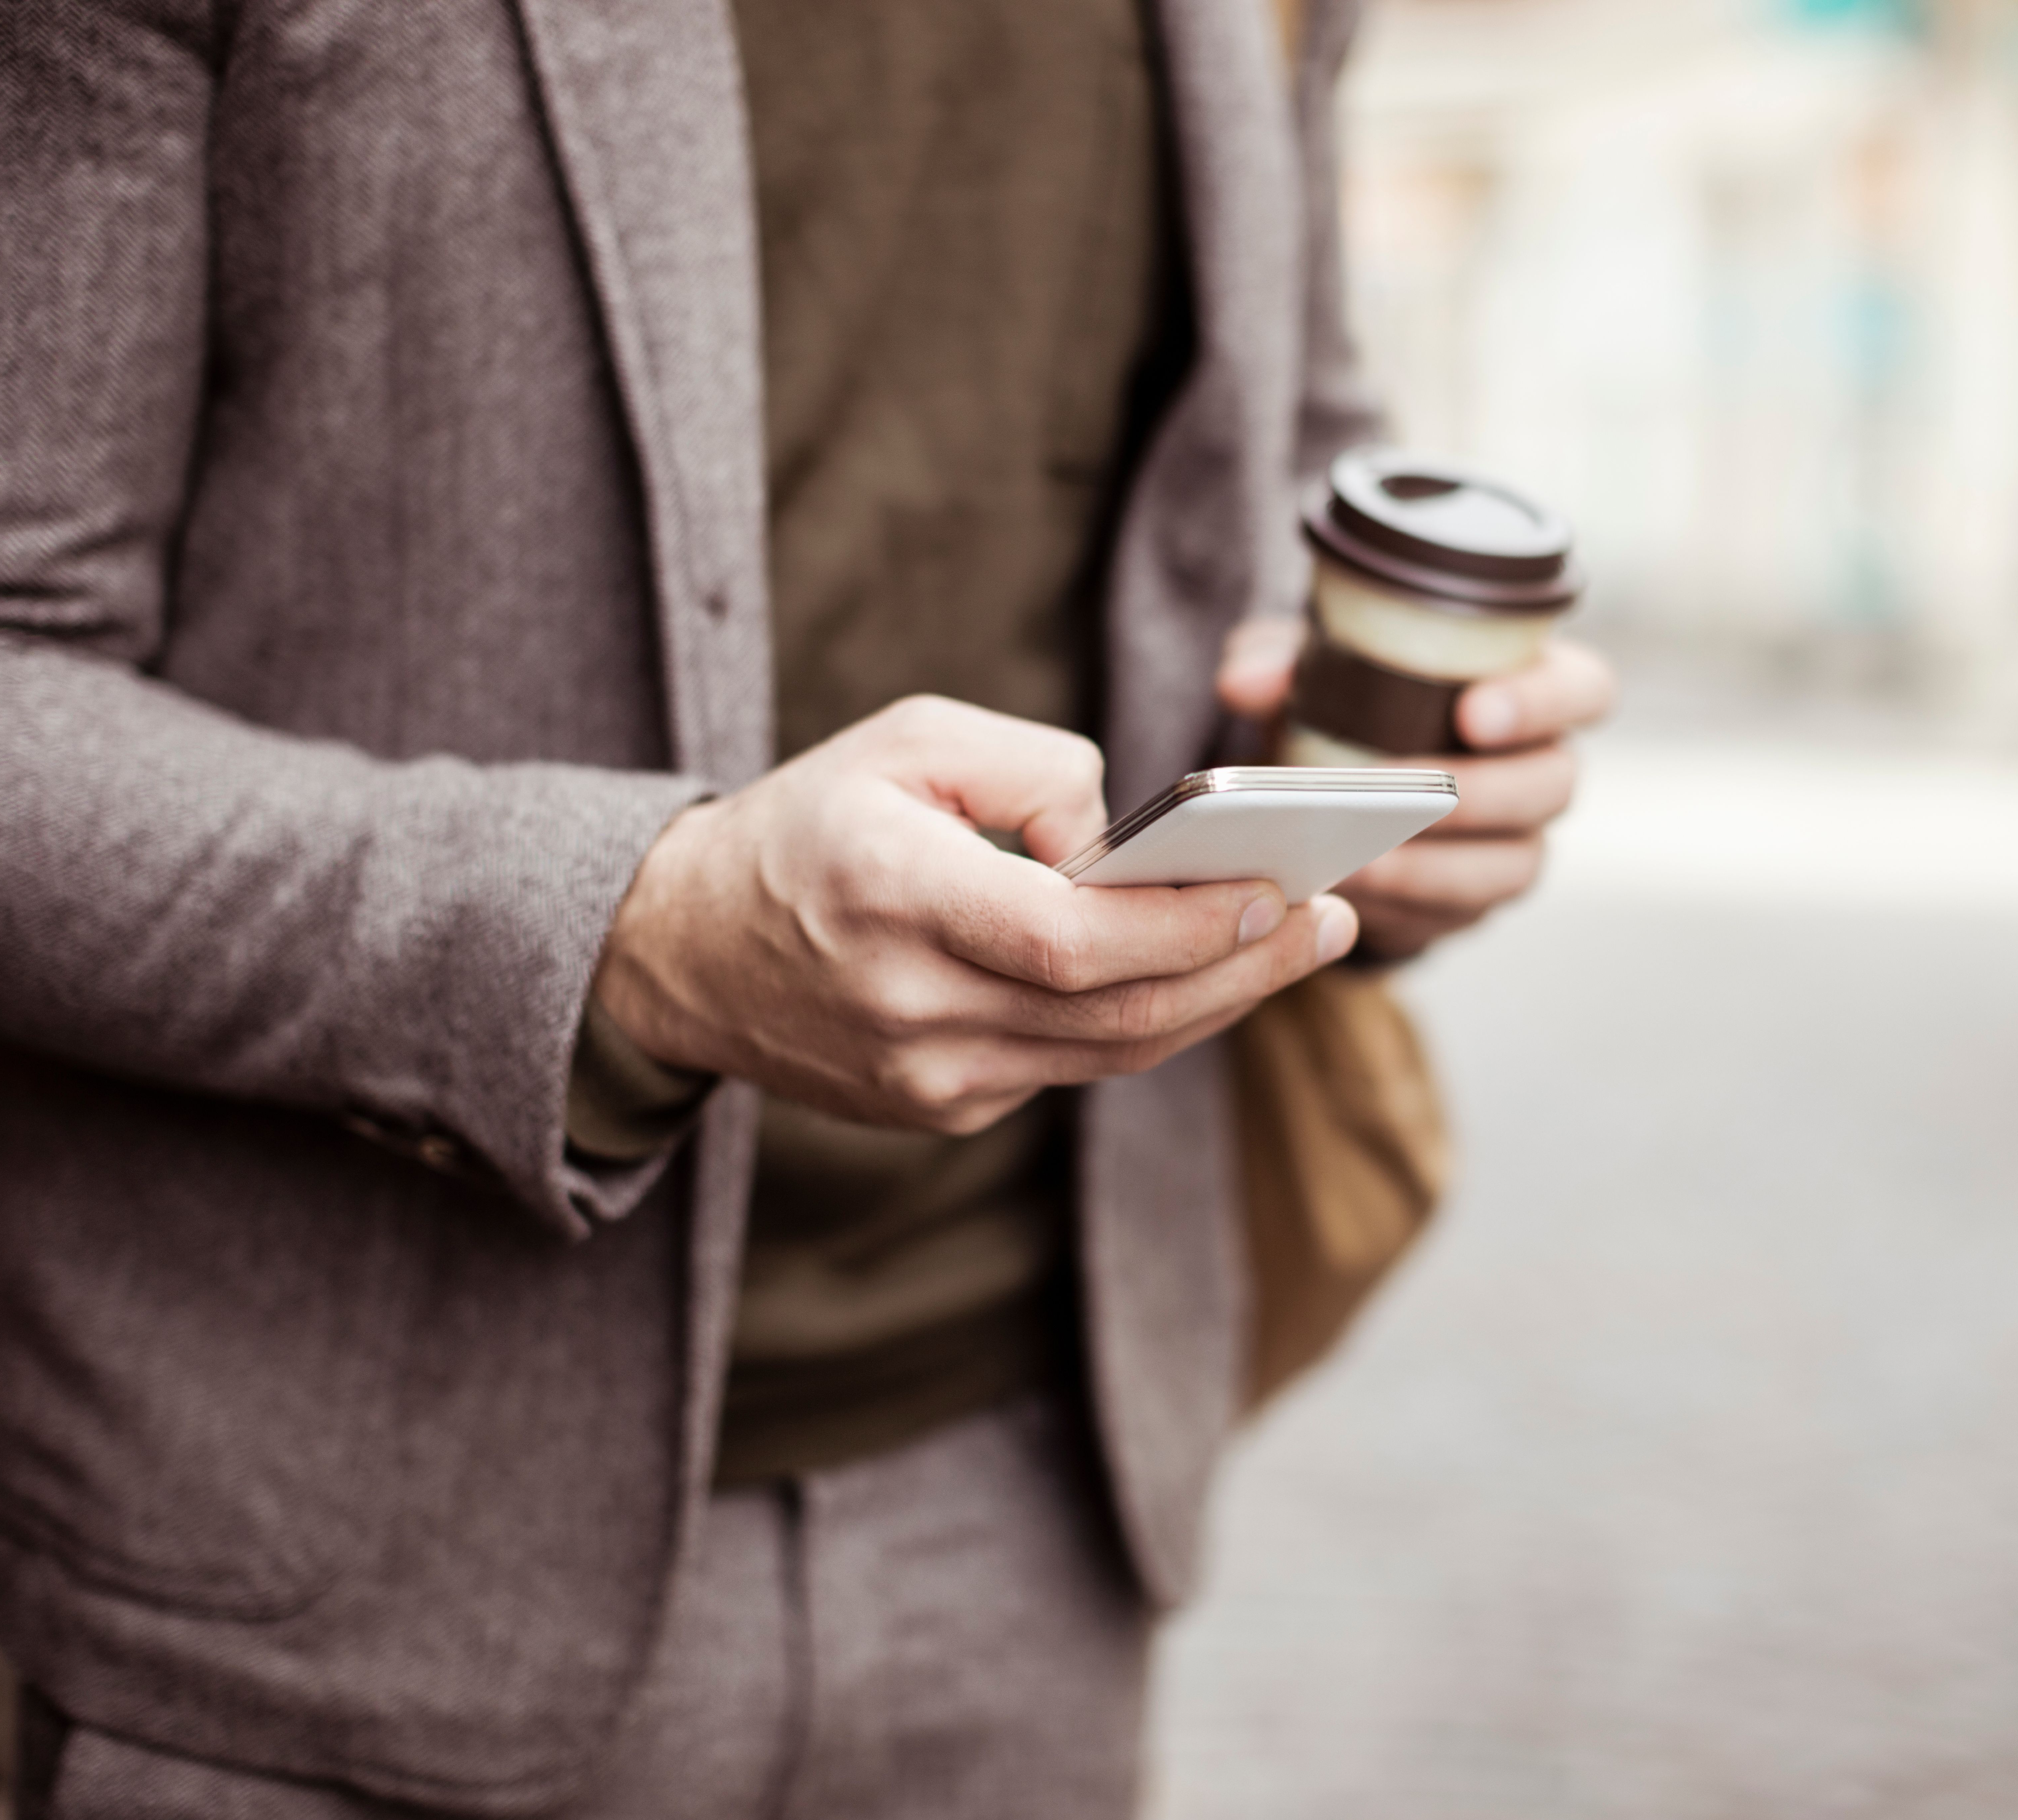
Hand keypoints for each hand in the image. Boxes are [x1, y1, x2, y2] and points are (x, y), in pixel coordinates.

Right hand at [593, 696, 1359, 1132]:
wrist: (683, 948)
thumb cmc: (810, 820)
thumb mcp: (908, 738)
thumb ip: (1034, 771)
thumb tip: (1125, 840)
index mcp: (892, 897)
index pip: (1071, 942)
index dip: (1187, 927)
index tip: (1279, 887)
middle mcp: (909, 1005)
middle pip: (1116, 1014)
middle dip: (1245, 968)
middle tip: (1334, 916)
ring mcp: (925, 1076)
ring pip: (1110, 1054)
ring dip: (1218, 1002)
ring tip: (1296, 943)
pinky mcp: (938, 1108)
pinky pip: (1069, 1068)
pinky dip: (1147, 1023)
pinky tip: (1204, 975)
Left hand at [1216, 620, 1614, 960]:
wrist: (1348, 792)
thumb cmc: (1356, 705)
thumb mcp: (1320, 669)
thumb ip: (1283, 660)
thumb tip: (1244, 683)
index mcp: (1533, 691)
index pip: (1582, 690)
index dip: (1543, 702)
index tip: (1473, 712)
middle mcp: (1543, 769)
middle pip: (1552, 785)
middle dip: (1481, 794)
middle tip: (1409, 797)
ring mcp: (1520, 843)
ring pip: (1515, 863)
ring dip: (1438, 864)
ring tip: (1364, 860)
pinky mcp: (1478, 901)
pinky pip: (1463, 914)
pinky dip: (1408, 906)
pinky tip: (1353, 893)